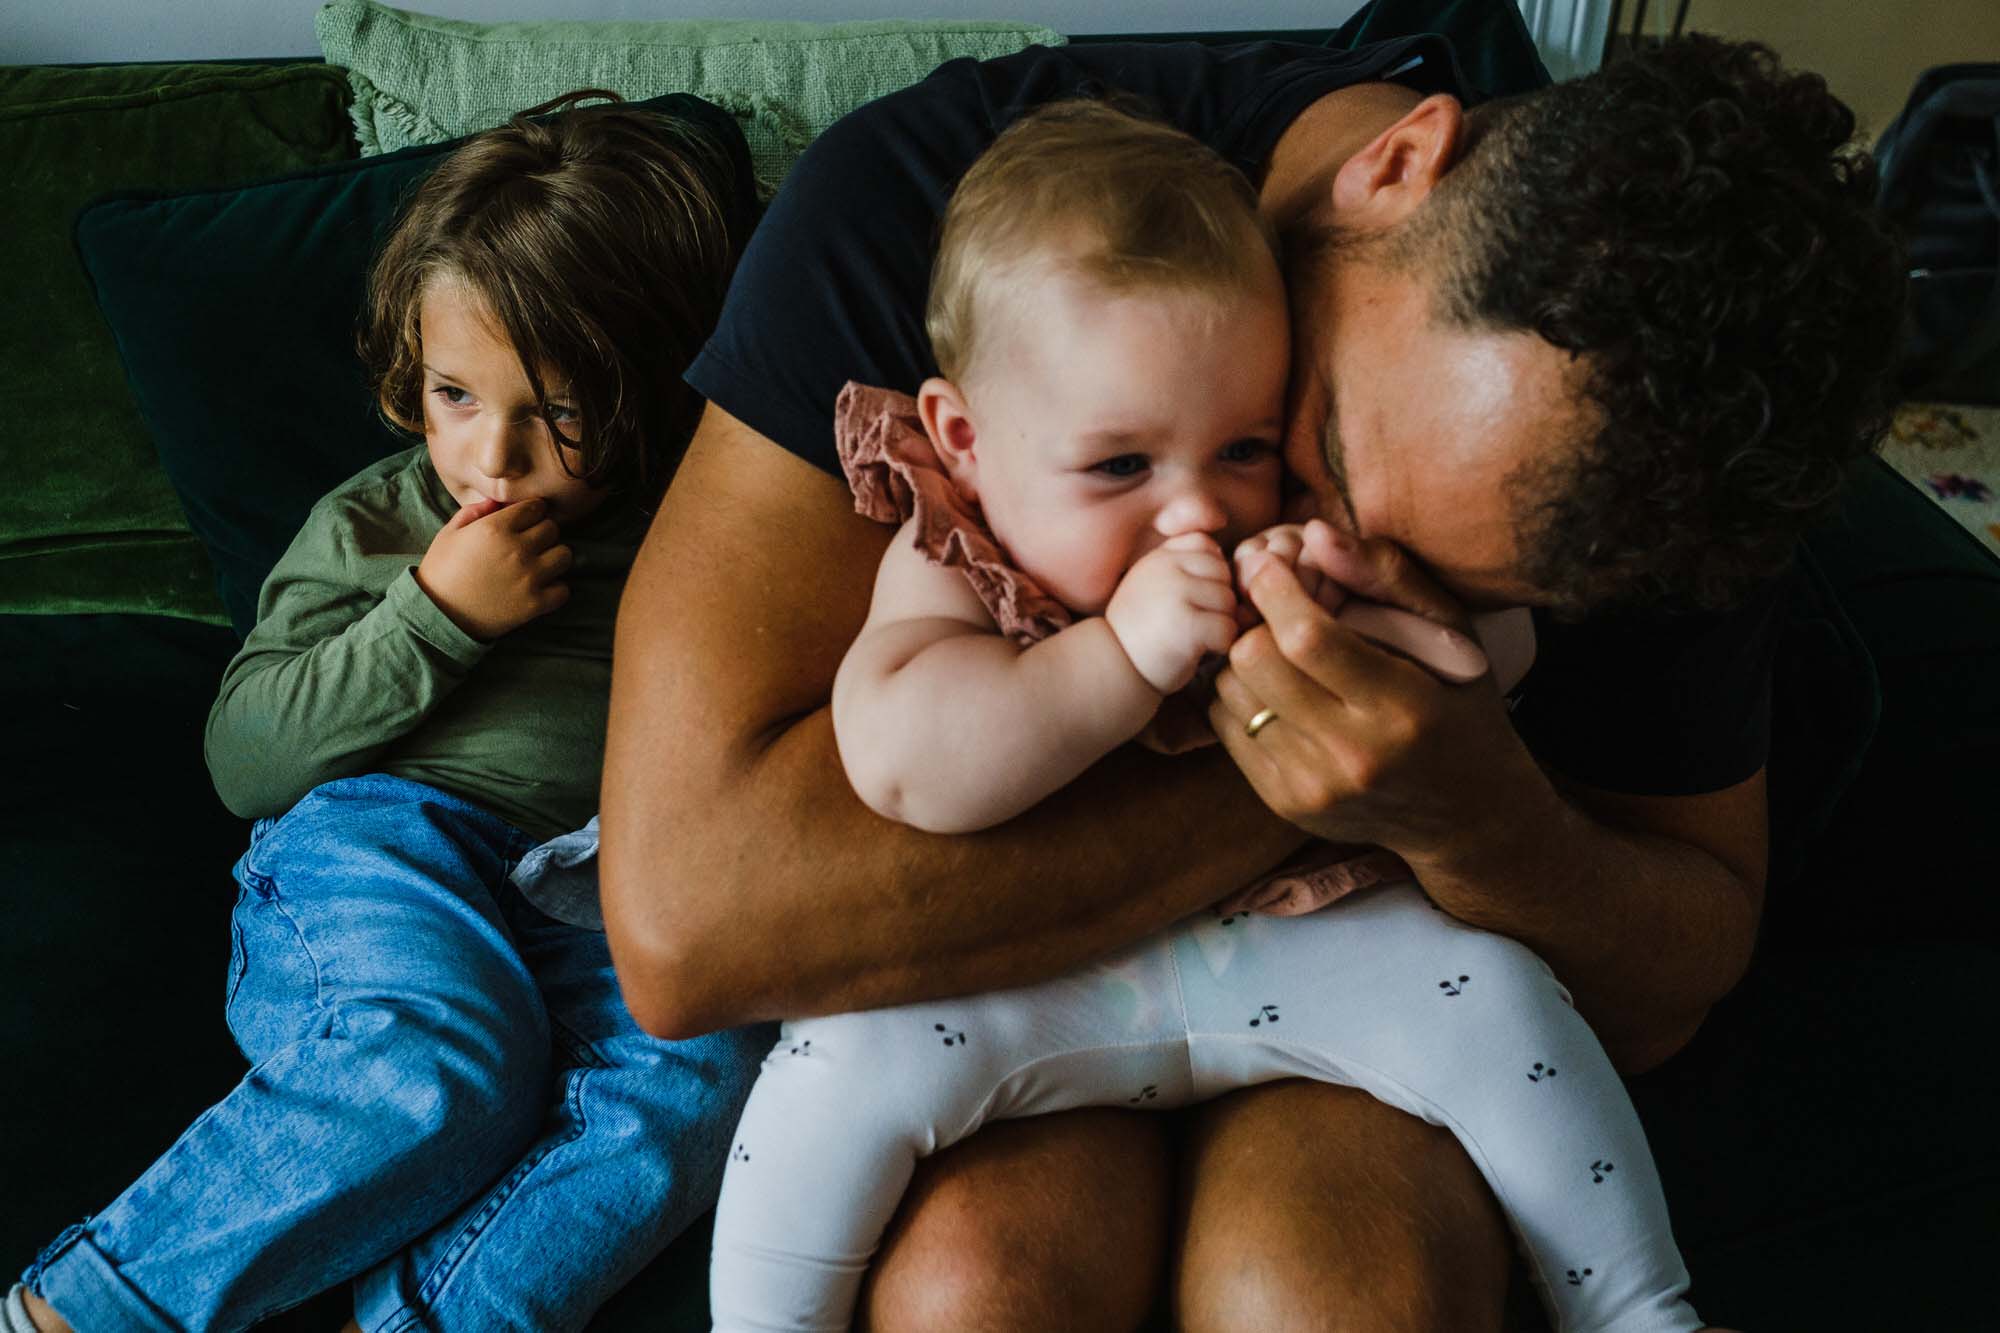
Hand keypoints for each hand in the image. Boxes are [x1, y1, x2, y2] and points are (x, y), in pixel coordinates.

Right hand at [415, 498, 572, 640]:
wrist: (437, 614)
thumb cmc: (441, 570)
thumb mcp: (450, 533)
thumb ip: (474, 511)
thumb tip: (497, 501)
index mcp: (495, 528)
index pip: (535, 507)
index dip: (531, 512)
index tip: (525, 521)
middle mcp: (517, 549)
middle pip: (552, 528)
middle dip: (542, 533)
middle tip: (530, 543)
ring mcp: (529, 577)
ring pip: (564, 555)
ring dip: (554, 557)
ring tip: (539, 564)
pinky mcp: (535, 604)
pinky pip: (564, 589)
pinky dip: (555, 588)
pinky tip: (540, 588)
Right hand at [1104, 532, 1240, 693]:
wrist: (1113, 669)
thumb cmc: (1141, 632)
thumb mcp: (1153, 586)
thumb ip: (1183, 567)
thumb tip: (1234, 564)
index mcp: (1158, 557)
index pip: (1206, 544)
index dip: (1209, 572)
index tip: (1191, 598)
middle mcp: (1165, 568)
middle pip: (1223, 573)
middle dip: (1218, 600)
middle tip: (1196, 622)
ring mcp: (1175, 594)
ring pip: (1228, 601)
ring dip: (1221, 624)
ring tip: (1195, 638)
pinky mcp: (1186, 625)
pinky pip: (1227, 628)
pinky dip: (1220, 646)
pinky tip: (1198, 652)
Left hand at [1207, 524, 1543, 863]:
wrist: (1465, 814)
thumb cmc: (1460, 705)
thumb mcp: (1450, 633)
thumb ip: (1386, 576)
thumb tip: (1314, 533)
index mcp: (1401, 706)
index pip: (1307, 638)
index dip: (1274, 590)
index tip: (1268, 564)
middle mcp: (1353, 754)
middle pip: (1255, 662)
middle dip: (1253, 620)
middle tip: (1266, 604)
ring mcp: (1313, 786)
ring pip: (1231, 693)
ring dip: (1241, 657)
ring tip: (1273, 645)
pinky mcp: (1285, 803)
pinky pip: (1226, 728)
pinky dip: (1239, 696)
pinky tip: (1272, 686)